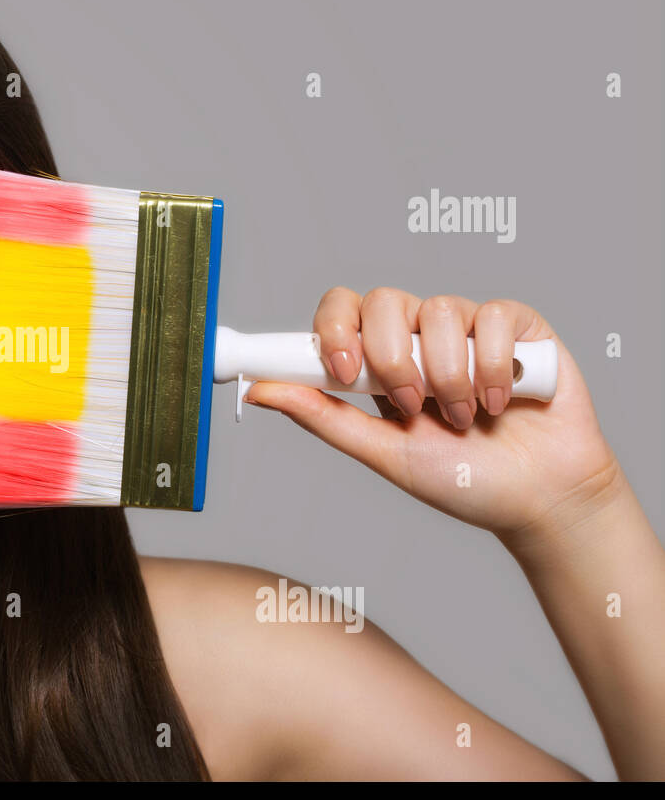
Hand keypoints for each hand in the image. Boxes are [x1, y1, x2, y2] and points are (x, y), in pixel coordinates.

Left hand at [242, 287, 623, 554]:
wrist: (539, 498)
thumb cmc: (462, 478)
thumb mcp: (383, 452)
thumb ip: (323, 416)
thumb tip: (261, 390)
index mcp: (380, 359)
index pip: (342, 310)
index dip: (335, 329)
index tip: (340, 370)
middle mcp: (419, 334)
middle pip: (384, 301)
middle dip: (392, 359)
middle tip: (411, 407)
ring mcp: (467, 326)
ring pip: (437, 311)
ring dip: (447, 376)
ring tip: (464, 418)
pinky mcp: (517, 325)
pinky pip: (491, 317)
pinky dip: (493, 368)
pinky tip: (502, 402)